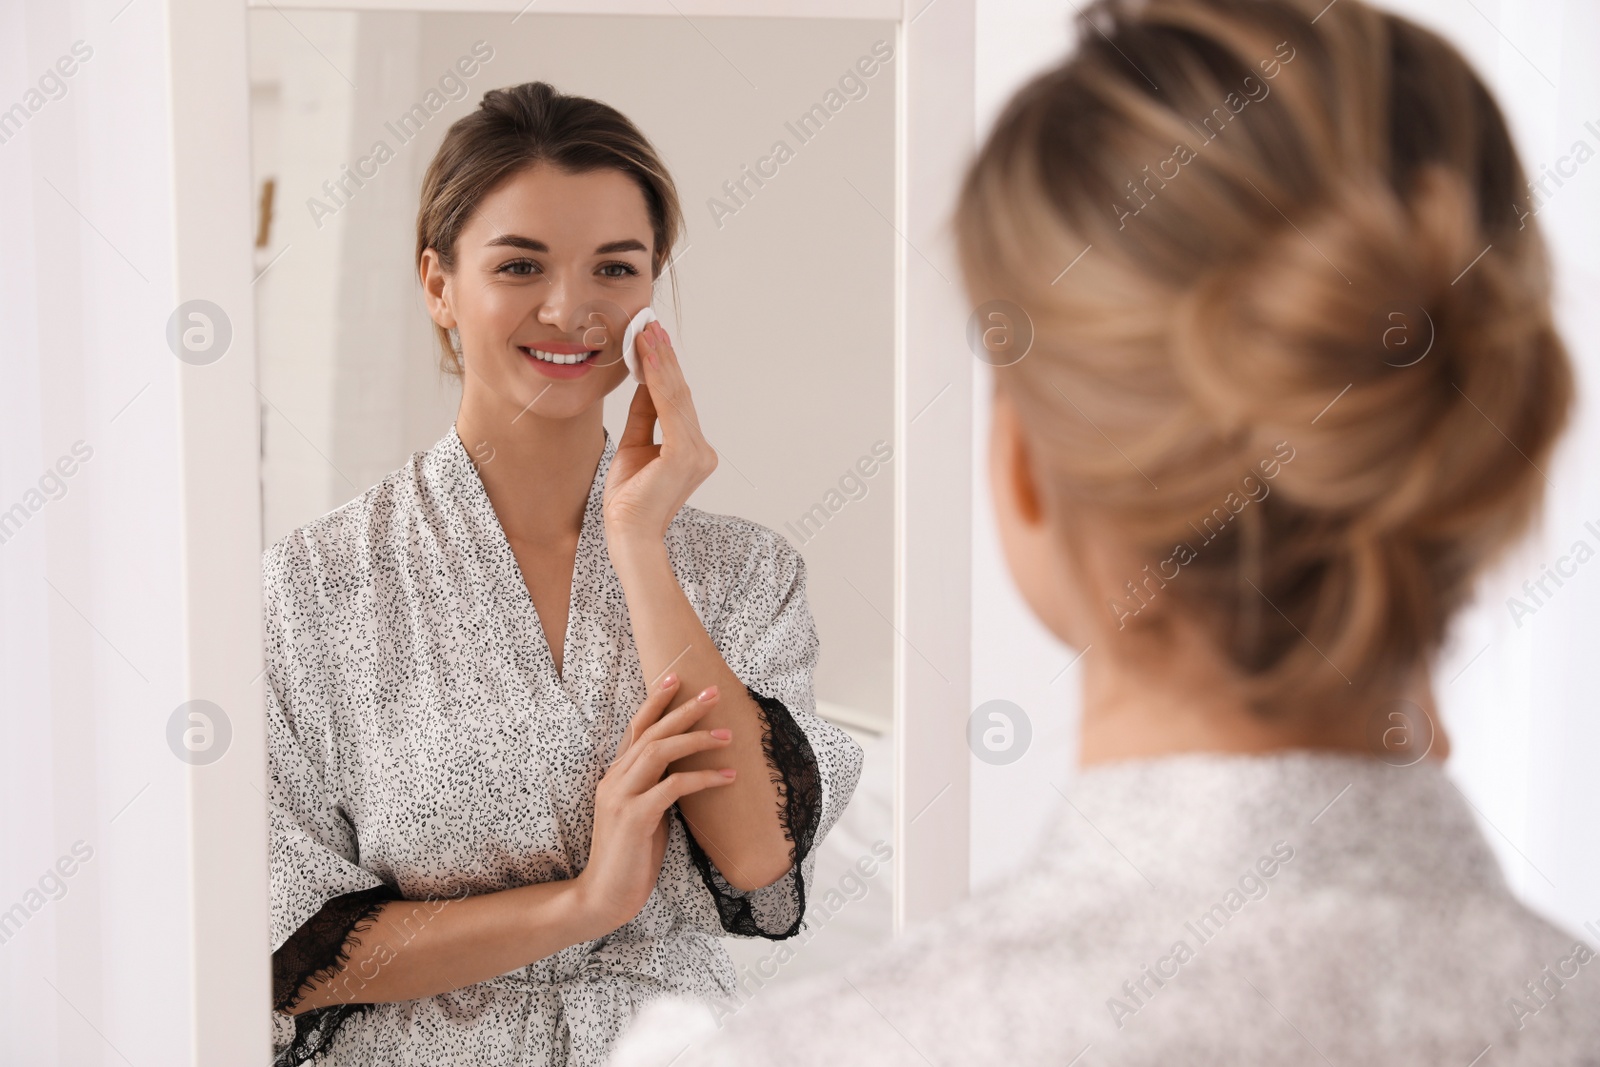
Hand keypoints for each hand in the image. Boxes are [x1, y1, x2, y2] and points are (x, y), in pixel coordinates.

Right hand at [575, 675, 735, 932]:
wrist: (603, 897)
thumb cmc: (630, 858)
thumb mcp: (645, 815)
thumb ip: (657, 790)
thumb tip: (686, 772)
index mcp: (615, 777)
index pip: (635, 729)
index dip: (655, 702)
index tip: (675, 677)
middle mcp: (614, 780)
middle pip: (650, 732)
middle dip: (682, 710)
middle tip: (712, 692)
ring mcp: (622, 797)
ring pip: (658, 752)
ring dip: (695, 739)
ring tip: (727, 733)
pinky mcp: (635, 818)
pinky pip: (673, 787)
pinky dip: (702, 777)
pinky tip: (727, 776)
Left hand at [602, 321, 717, 545]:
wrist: (628, 534)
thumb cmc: (629, 499)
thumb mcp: (635, 446)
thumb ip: (644, 416)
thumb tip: (645, 383)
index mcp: (692, 451)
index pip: (677, 402)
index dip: (664, 369)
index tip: (653, 339)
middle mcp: (702, 450)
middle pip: (679, 395)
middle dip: (663, 358)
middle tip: (650, 324)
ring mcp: (697, 453)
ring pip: (675, 396)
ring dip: (659, 361)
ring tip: (647, 332)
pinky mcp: (684, 455)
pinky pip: (669, 408)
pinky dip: (657, 380)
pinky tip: (647, 358)